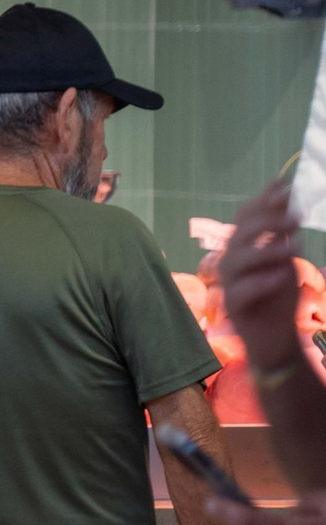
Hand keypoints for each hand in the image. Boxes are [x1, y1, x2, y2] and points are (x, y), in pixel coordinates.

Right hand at [221, 177, 302, 369]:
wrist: (276, 336)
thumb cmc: (278, 296)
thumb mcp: (286, 258)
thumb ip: (282, 230)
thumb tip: (284, 193)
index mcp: (242, 248)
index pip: (245, 218)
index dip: (263, 202)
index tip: (285, 188)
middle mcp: (231, 263)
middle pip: (238, 236)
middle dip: (266, 223)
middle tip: (295, 218)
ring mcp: (229, 285)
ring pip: (236, 261)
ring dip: (265, 251)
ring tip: (291, 249)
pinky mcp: (233, 307)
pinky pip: (241, 291)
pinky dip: (261, 283)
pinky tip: (281, 277)